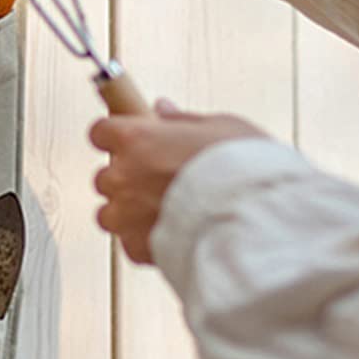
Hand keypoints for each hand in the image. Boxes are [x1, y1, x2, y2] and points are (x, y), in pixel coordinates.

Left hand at [89, 100, 266, 263]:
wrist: (257, 221)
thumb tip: (163, 110)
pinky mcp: (137, 248)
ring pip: (110, 213)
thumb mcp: (220, 127)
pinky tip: (174, 233)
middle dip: (128, 178)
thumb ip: (182, 120)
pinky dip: (145, 241)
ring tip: (167, 212)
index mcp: (136, 139)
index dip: (116, 137)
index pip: (101, 132)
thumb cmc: (244, 169)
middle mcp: (122, 176)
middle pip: (106, 175)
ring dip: (129, 212)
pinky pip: (130, 243)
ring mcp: (126, 214)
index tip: (128, 141)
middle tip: (161, 180)